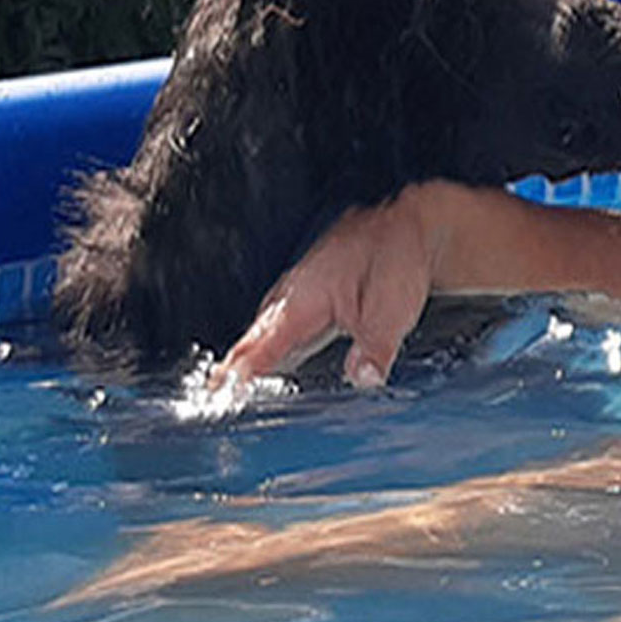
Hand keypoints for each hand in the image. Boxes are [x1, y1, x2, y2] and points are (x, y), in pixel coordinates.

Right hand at [222, 188, 442, 387]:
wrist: (408, 227)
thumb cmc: (397, 258)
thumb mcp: (395, 308)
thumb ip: (375, 347)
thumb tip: (363, 379)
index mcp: (305, 297)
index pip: (264, 342)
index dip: (242, 369)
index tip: (220, 390)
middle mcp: (294, 293)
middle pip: (254, 336)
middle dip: (233, 366)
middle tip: (212, 394)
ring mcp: (300, 291)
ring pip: (264, 329)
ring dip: (246, 355)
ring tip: (226, 385)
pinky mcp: (310, 295)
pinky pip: (280, 323)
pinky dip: (266, 344)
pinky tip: (266, 361)